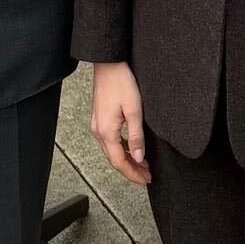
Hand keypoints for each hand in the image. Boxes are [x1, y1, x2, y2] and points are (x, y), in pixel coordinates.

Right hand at [90, 62, 151, 185]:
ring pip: (112, 150)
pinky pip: (110, 140)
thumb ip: (136, 136)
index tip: (145, 180)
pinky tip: (132, 147)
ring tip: (143, 164)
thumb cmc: (121, 82)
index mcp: (106, 132)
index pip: (120, 162)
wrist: (108, 63)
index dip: (133, 174)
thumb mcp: (134, 110)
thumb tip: (139, 158)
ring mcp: (97, 124)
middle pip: (115, 158)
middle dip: (131, 169)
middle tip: (147, 175)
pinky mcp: (99, 118)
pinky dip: (122, 148)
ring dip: (127, 159)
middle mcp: (98, 131)